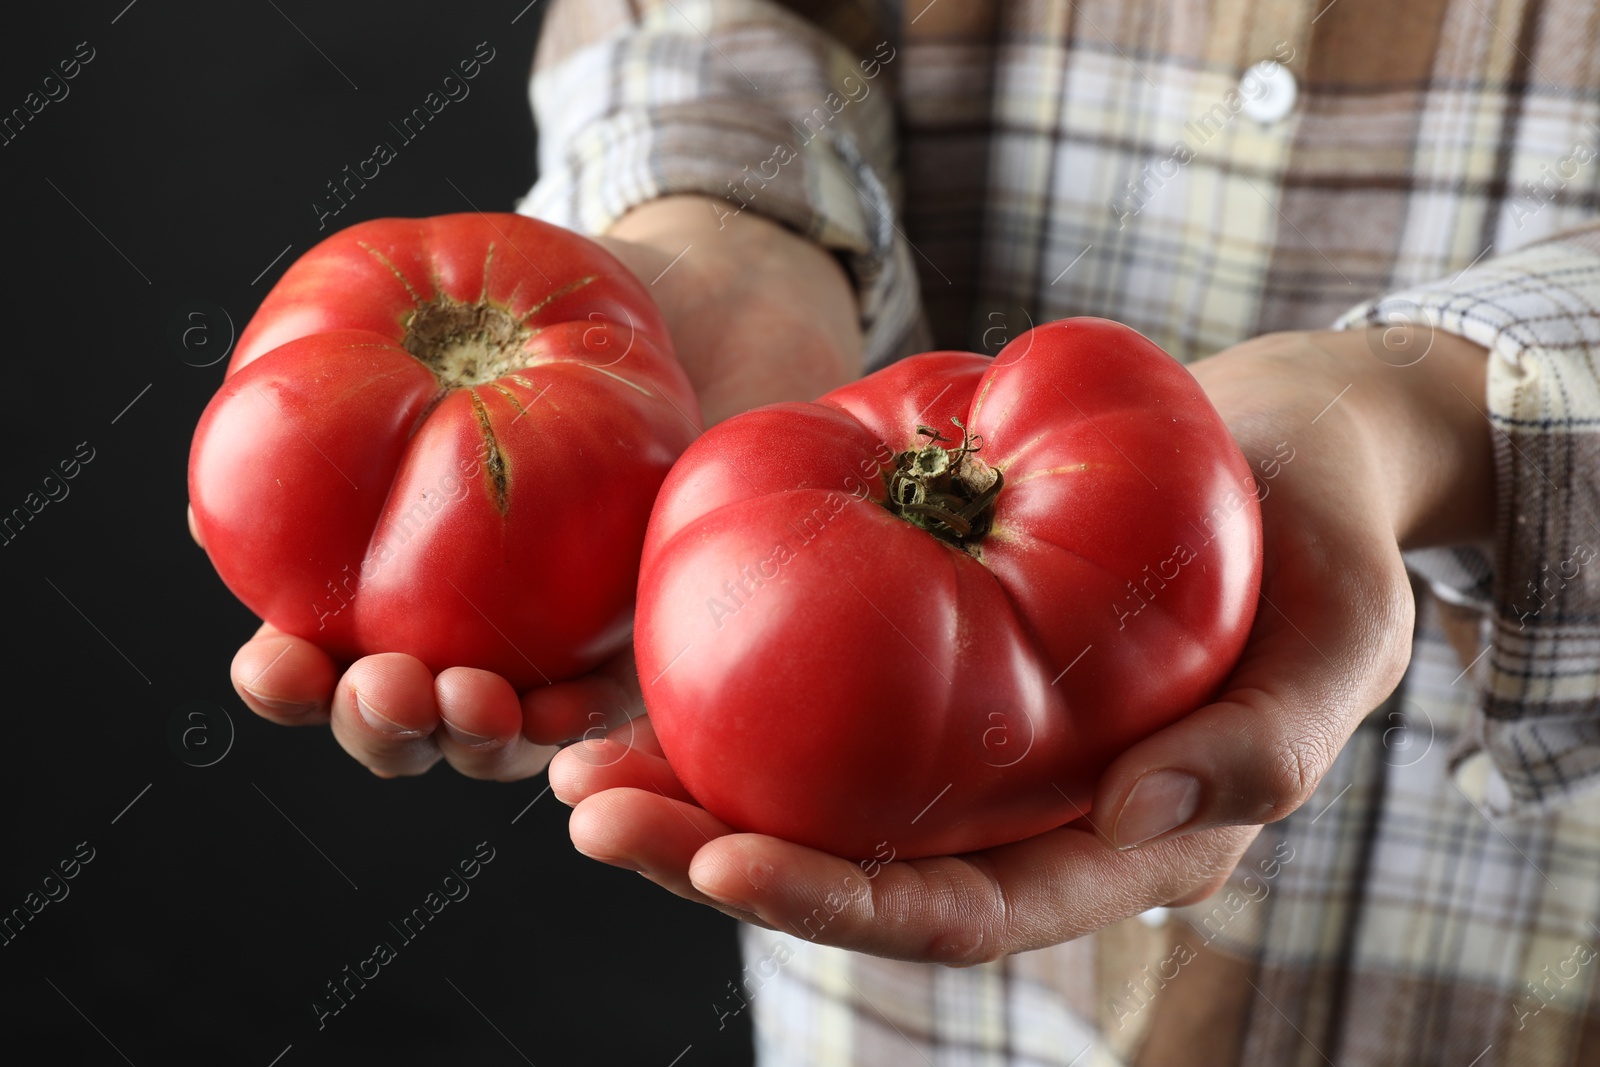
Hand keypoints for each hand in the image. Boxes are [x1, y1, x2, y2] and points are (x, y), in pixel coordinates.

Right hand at [197, 196, 862, 777]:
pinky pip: (622, 716)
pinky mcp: (656, 654)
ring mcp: (561, 656)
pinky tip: (580, 734)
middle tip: (386, 687)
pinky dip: (596, 736)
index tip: (274, 664)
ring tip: (473, 701)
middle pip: (408, 725)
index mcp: (387, 586)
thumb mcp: (427, 332)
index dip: (288, 682)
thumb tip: (197, 514)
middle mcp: (464, 636)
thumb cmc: (535, 315)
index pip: (320, 663)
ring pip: (505, 740)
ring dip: (479, 740)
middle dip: (383, 726)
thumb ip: (320, 414)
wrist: (693, 305)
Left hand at [549, 325, 1492, 961]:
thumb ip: (1268, 743)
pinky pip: (825, 685)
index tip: (725, 867)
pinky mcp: (937, 650)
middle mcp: (1022, 808)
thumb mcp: (1342, 636)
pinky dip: (733, 683)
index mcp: (1111, 843)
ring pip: (817, 790)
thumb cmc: (1330, 548)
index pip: (962, 911)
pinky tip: (639, 666)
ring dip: (691, 786)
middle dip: (716, 858)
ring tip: (574, 762)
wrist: (1286, 454)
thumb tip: (1139, 818)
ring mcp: (971, 736)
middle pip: (854, 869)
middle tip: (593, 815)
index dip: (843, 908)